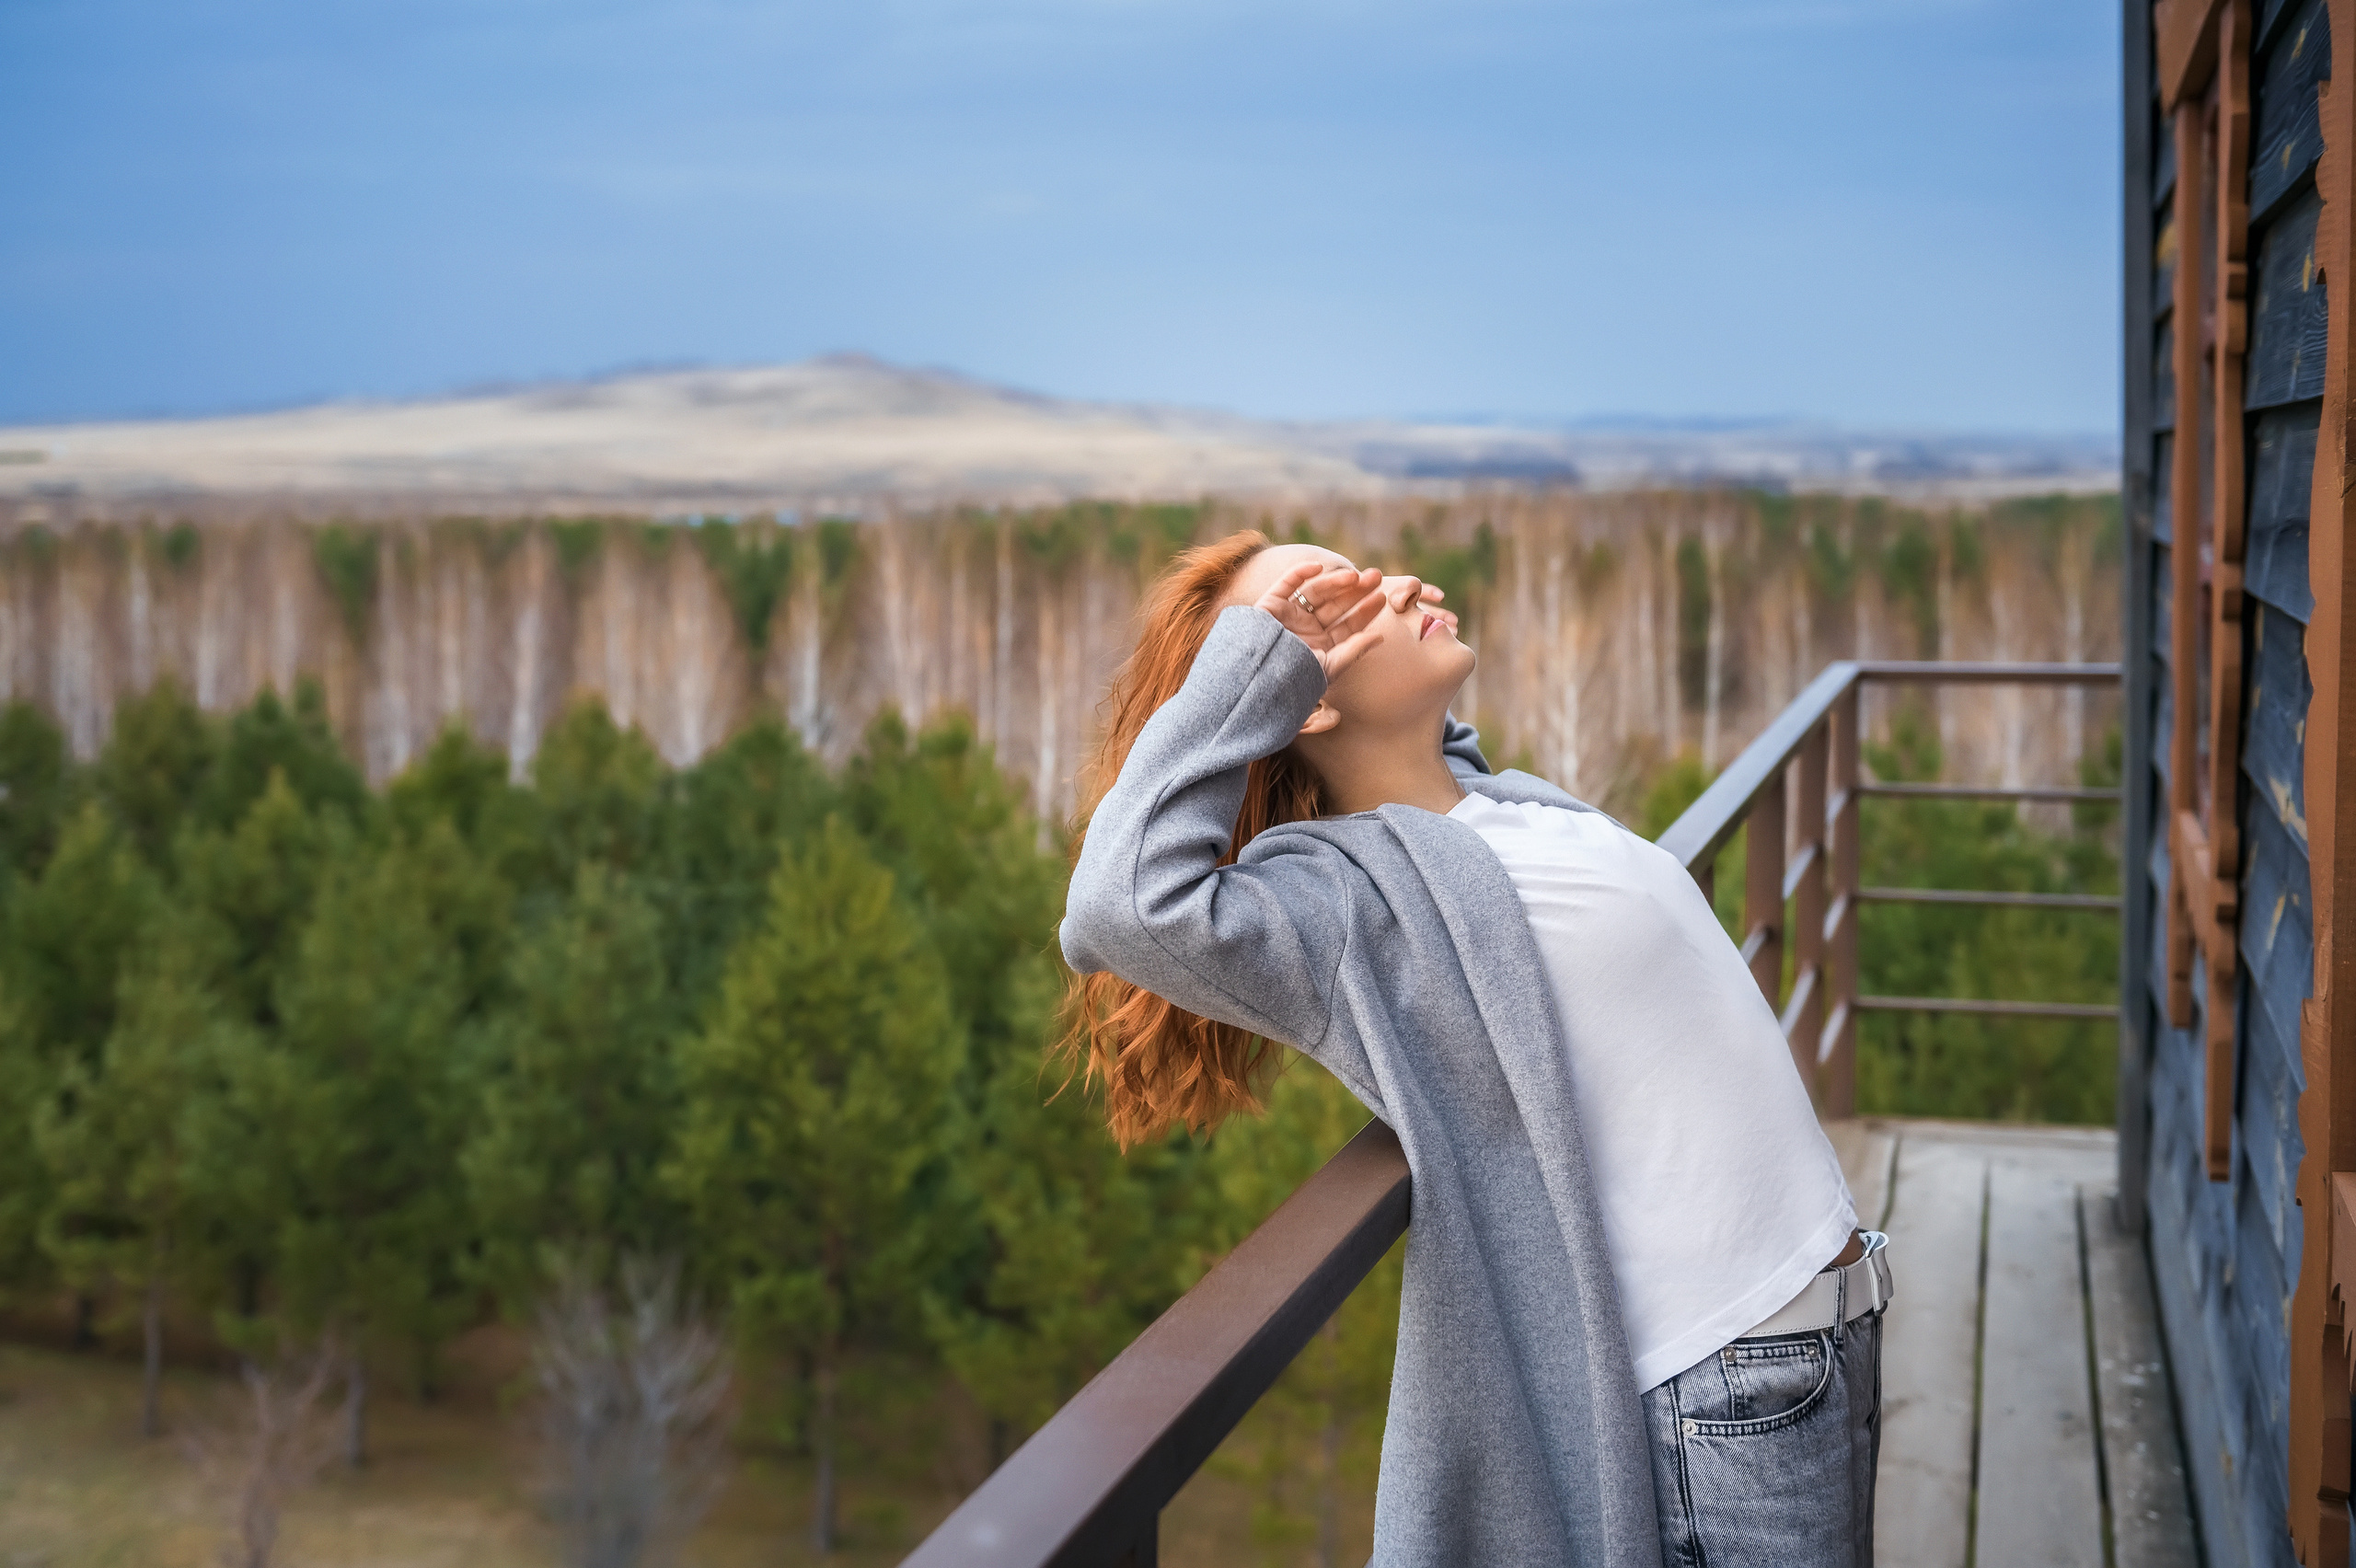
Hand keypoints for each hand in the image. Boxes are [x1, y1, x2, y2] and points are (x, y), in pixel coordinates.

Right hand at [1255, 561, 1391, 679]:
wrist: (1257, 677)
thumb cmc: (1295, 678)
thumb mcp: (1329, 667)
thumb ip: (1354, 651)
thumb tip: (1381, 637)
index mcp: (1323, 645)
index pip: (1349, 625)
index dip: (1366, 611)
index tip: (1381, 598)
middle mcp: (1308, 629)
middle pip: (1336, 605)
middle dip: (1356, 591)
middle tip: (1375, 576)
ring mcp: (1290, 615)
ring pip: (1316, 592)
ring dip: (1335, 581)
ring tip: (1353, 575)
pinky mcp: (1271, 604)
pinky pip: (1286, 584)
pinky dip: (1300, 573)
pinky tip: (1318, 567)